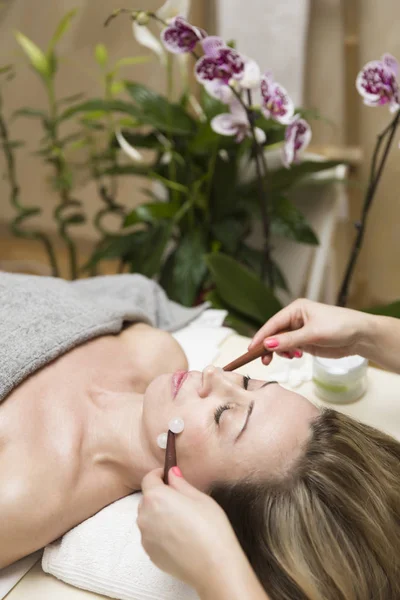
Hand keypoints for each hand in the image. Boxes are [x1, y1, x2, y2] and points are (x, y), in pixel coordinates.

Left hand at [137, 468, 240, 590]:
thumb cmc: (210, 528)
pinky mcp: (150, 554)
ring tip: (182, 521)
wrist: (214, 566)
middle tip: (180, 500)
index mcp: (156, 498)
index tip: (168, 475)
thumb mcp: (200, 498)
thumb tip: (171, 473)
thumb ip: (180, 483)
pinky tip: (180, 537)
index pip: (148, 479)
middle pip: (147, 499)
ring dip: (159, 515)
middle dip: (160, 495)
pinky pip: (152, 536)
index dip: (158, 475)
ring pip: (149, 518)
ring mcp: (146, 537)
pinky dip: (161, 532)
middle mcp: (144, 516)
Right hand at [249, 299, 370, 365]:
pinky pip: (290, 348)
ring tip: (290, 357)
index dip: (261, 336)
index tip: (251, 349)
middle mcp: (296, 319)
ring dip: (281, 352)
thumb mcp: (312, 334)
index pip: (273, 323)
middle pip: (274, 333)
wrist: (360, 336)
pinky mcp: (306, 342)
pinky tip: (297, 357)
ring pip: (281, 343)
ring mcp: (300, 331)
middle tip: (265, 361)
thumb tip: (267, 344)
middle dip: (269, 347)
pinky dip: (289, 354)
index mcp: (296, 309)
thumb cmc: (339, 327)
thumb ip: (289, 340)